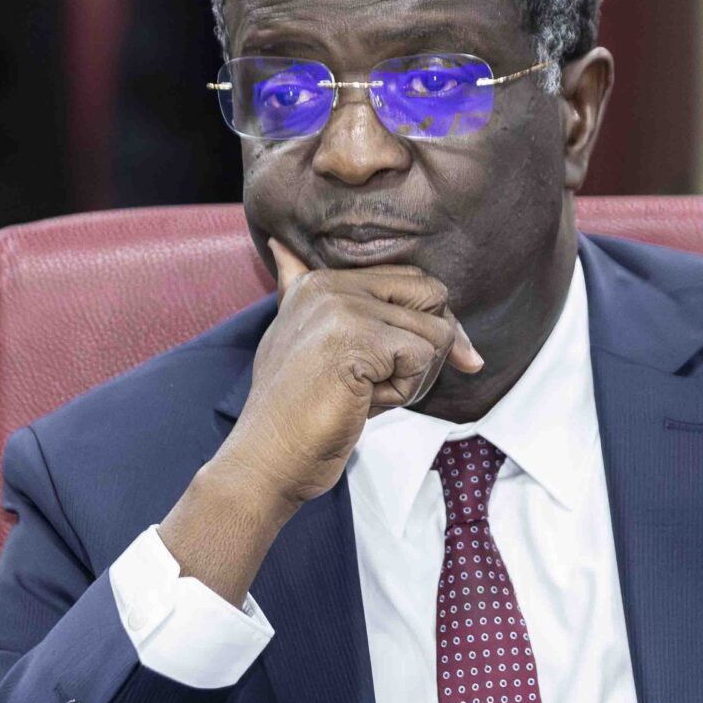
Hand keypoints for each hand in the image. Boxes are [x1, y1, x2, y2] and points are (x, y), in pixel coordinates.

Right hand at [229, 238, 480, 504]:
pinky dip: (404, 392)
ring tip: (360, 394)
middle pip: (432, 298)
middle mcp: (332, 286)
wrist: (268, 457)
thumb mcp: (296, 338)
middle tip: (382, 382)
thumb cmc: (293, 410)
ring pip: (434, 334)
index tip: (416, 361)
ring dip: (410, 377)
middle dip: (429, 347)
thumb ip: (296, 291)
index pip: (411, 281)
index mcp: (320, 281)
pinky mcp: (359, 341)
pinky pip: (422, 358)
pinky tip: (362, 403)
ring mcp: (344, 310)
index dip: (426, 324)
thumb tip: (280, 245)